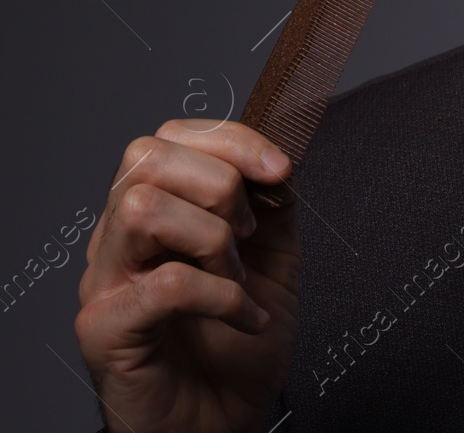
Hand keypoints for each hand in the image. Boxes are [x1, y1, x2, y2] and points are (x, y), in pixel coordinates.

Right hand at [75, 120, 300, 432]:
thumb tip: (280, 157)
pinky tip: (242, 317)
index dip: (231, 141)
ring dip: (212, 239)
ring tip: (237, 278)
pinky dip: (221, 296)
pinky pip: (163, 283)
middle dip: (219, 184)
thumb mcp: (274, 259)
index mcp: (155, 213)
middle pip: (147, 158)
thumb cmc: (238, 347)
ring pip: (143, 208)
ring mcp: (104, 282)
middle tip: (248, 235)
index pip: (169, 138)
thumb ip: (274, 204)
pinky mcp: (105, 329)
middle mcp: (119, 240)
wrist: (221, 424)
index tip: (280, 170)